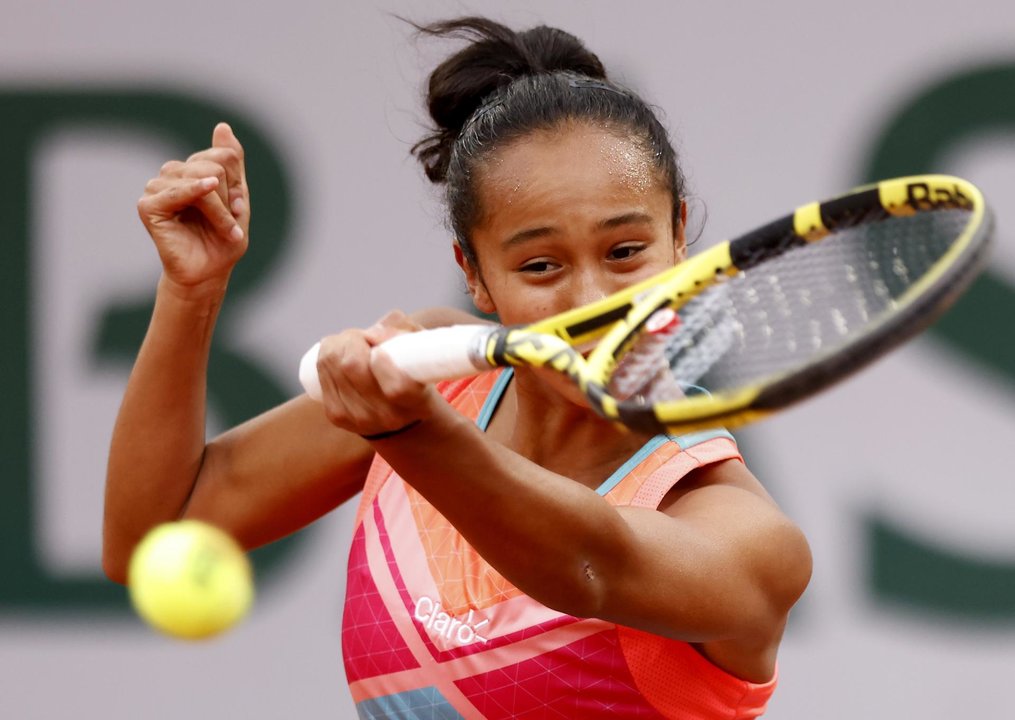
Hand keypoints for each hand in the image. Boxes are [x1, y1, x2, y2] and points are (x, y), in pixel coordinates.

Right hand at [137, 123, 249, 297]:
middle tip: (231, 223)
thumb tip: (222, 127)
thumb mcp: (236, 197)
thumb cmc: (222, 239)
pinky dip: (196, 195)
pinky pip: (176, 191)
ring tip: (224, 229)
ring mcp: (158, 188)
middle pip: (214, 166)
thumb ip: (231, 161)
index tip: (239, 208)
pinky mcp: (148, 205)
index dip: (237, 184)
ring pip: (202, 178)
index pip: (223, 156)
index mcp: (191, 170)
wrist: (209, 272)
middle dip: (230, 198)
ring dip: (220, 209)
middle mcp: (172, 174)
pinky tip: (207, 191)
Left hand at [314, 311, 438, 437]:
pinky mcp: (336, 415)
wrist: (395, 411)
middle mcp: (389, 418)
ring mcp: (359, 419)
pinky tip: (339, 352)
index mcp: (418, 404)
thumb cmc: (412, 371)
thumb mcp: (420, 350)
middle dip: (355, 339)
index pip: (397, 388)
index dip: (383, 362)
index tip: (381, 349)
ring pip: (334, 364)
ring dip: (340, 343)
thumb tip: (373, 333)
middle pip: (354, 367)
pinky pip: (322, 372)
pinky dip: (327, 353)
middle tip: (365, 336)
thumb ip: (403, 333)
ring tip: (354, 343)